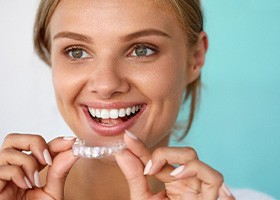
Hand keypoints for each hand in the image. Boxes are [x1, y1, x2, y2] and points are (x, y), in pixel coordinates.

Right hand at [0, 133, 77, 199]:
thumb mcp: (51, 193)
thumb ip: (60, 171)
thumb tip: (74, 150)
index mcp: (26, 170)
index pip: (38, 146)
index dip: (55, 141)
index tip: (72, 142)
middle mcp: (11, 170)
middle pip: (14, 139)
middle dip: (34, 142)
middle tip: (48, 159)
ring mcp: (0, 177)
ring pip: (9, 151)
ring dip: (28, 163)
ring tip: (35, 181)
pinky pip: (2, 169)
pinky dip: (18, 175)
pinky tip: (25, 186)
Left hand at [115, 131, 234, 199]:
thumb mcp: (142, 198)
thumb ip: (134, 176)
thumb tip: (121, 152)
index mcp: (171, 179)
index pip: (158, 157)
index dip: (142, 147)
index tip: (128, 138)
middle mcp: (185, 180)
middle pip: (179, 151)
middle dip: (163, 153)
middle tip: (148, 168)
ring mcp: (197, 187)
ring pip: (194, 158)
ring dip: (178, 158)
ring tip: (162, 172)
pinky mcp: (208, 197)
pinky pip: (214, 178)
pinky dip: (198, 171)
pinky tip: (179, 176)